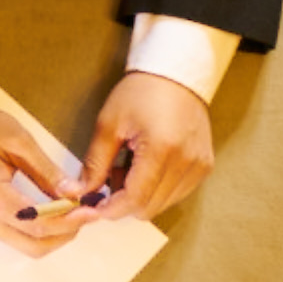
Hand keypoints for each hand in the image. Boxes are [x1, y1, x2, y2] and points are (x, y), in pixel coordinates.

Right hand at [0, 105, 86, 257]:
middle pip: (34, 245)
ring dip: (53, 233)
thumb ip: (47, 171)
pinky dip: (38, 228)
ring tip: (72, 209)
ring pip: (26, 245)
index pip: (37, 223)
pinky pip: (15, 235)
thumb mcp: (17, 141)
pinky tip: (51, 209)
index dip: (69, 221)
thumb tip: (75, 193)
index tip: (91, 211)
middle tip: (85, 212)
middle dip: (65, 233)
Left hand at [78, 70, 214, 222]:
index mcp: (162, 149)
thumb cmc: (141, 92)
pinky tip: (148, 165)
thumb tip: (78, 192)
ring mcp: (199, 166)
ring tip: (130, 165)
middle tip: (111, 176)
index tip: (94, 206)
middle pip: (150, 208)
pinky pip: (177, 193)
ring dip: (142, 195)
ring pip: (163, 204)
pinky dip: (158, 189)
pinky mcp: (205, 166)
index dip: (111, 208)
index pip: (135, 199)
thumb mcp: (109, 124)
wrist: (175, 73)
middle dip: (124, 201)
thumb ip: (94, 164)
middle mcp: (187, 162)